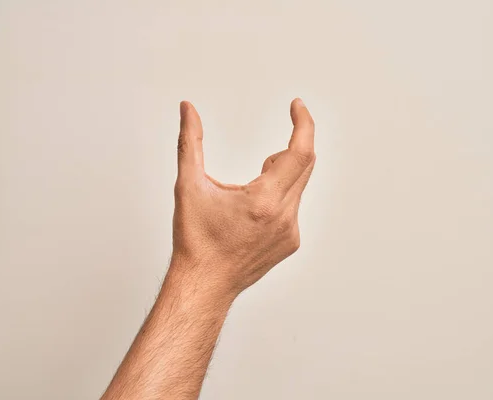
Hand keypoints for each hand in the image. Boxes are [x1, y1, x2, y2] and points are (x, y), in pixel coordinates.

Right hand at [171, 98, 315, 297]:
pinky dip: (279, 197)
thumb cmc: (196, 240)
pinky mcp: (291, 243)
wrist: (204, 284)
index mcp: (265, 201)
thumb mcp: (188, 186)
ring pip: (298, 187)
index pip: (300, 151)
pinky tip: (252, 216)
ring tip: (247, 197)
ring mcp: (291, 232)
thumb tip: (188, 109)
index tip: (297, 105)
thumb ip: (190, 142)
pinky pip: (294, 207)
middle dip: (286, 151)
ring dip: (279, 176)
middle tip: (261, 161)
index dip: (303, 123)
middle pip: (304, 165)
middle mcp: (285, 217)